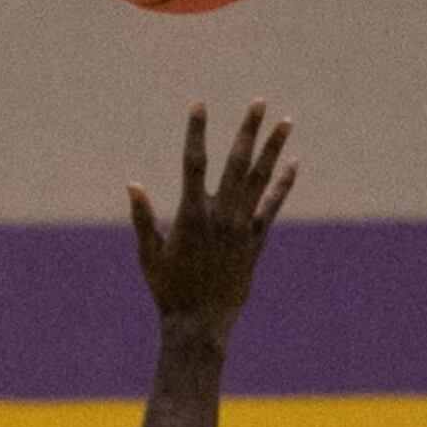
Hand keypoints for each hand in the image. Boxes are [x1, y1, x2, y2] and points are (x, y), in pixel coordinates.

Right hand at [131, 102, 295, 339]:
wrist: (201, 325)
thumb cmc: (169, 291)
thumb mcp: (149, 254)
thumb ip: (143, 218)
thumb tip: (133, 185)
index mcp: (191, 214)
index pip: (194, 162)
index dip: (196, 132)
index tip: (200, 105)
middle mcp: (221, 216)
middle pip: (237, 162)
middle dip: (248, 130)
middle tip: (260, 102)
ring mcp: (242, 228)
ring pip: (261, 179)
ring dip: (274, 149)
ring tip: (287, 123)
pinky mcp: (256, 242)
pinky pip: (273, 206)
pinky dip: (283, 184)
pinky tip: (293, 163)